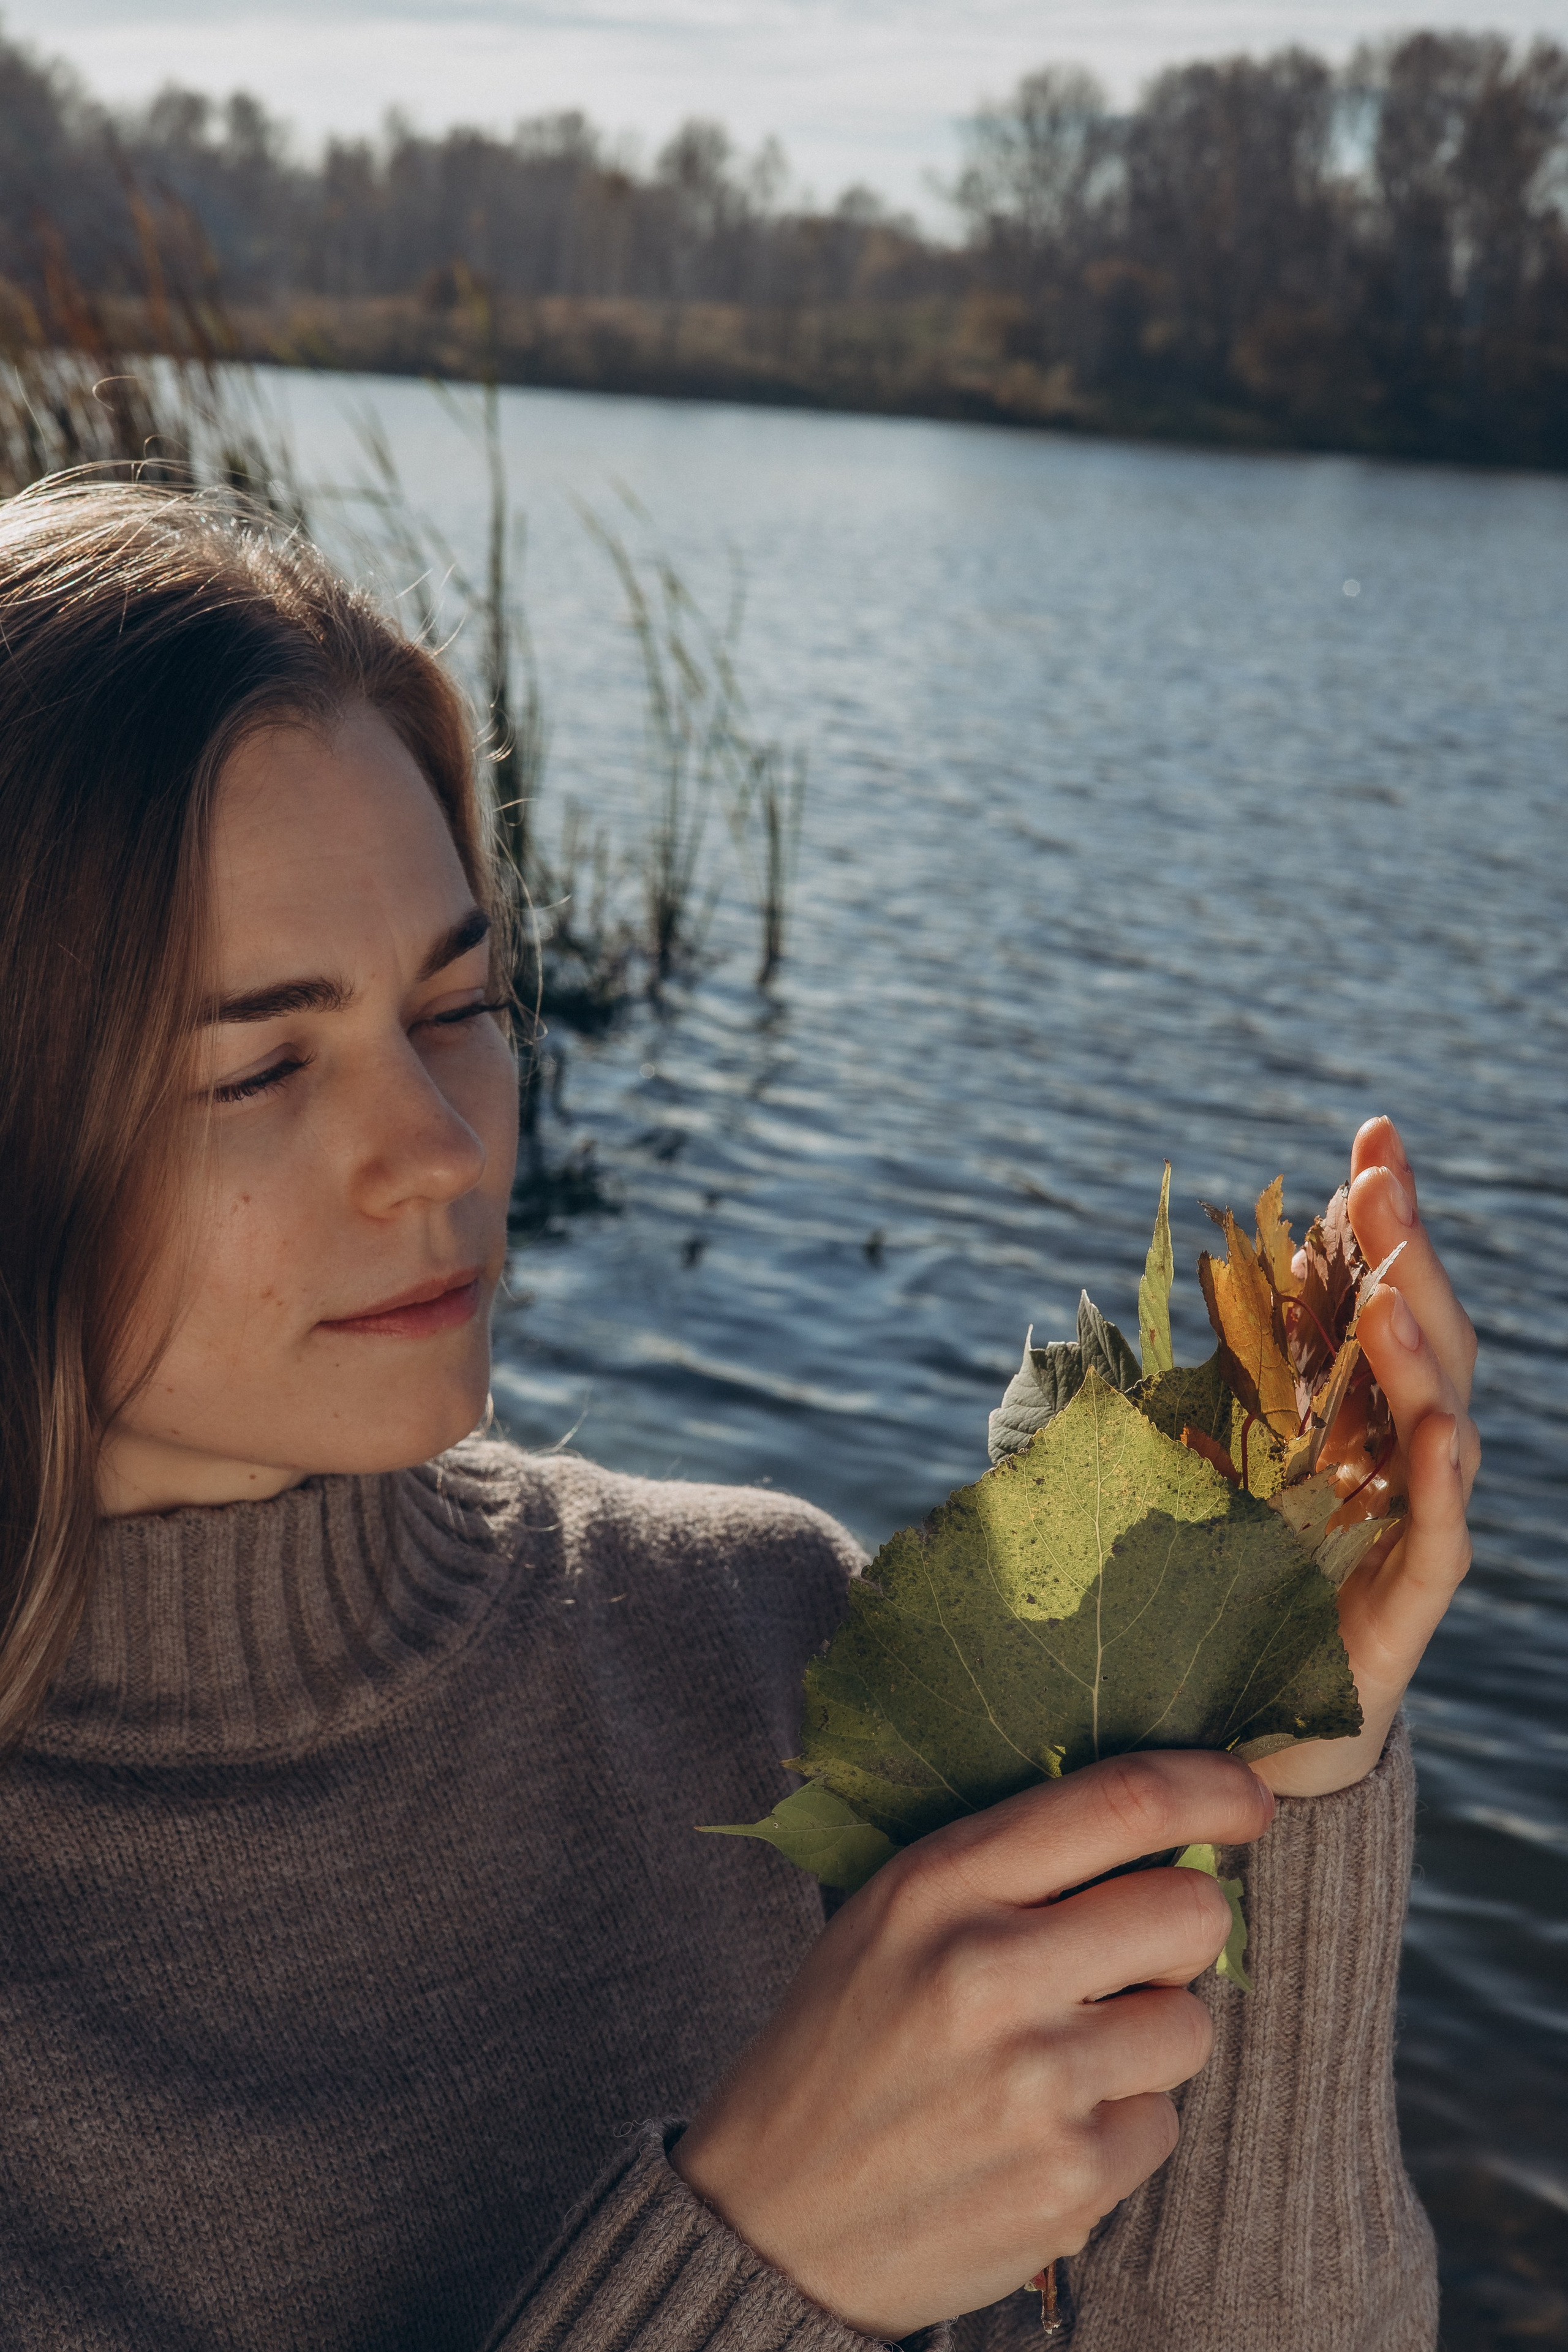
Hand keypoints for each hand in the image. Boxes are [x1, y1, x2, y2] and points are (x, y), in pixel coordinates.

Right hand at [674, 1751, 1273, 2340]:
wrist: (772, 2219)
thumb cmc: (845, 2045)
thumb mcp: (891, 1915)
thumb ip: (1009, 1866)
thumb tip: (1164, 1833)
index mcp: (940, 1883)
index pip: (1119, 1800)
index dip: (1211, 1788)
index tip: (1246, 1797)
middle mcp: (988, 1970)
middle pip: (1189, 1911)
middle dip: (1187, 1928)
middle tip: (1138, 1955)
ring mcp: (1034, 2081)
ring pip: (1189, 2024)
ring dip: (1149, 2038)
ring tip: (1065, 2060)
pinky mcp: (1068, 2179)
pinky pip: (1163, 2124)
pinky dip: (1121, 2129)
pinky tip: (1044, 2134)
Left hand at [1253, 1115, 1479, 1797]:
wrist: (1232, 1724)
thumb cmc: (1214, 1586)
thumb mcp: (1190, 1466)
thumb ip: (1185, 1390)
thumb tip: (1138, 1302)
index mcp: (1348, 1411)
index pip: (1378, 1291)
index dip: (1383, 1216)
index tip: (1374, 1133)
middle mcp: (1393, 1455)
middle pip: (1423, 1336)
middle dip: (1404, 1252)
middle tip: (1378, 1177)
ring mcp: (1410, 1525)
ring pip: (1443, 1420)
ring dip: (1419, 1349)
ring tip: (1385, 1287)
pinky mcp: (1410, 1601)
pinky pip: (1439, 1530)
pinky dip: (1436, 1476)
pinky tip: (1429, 1427)